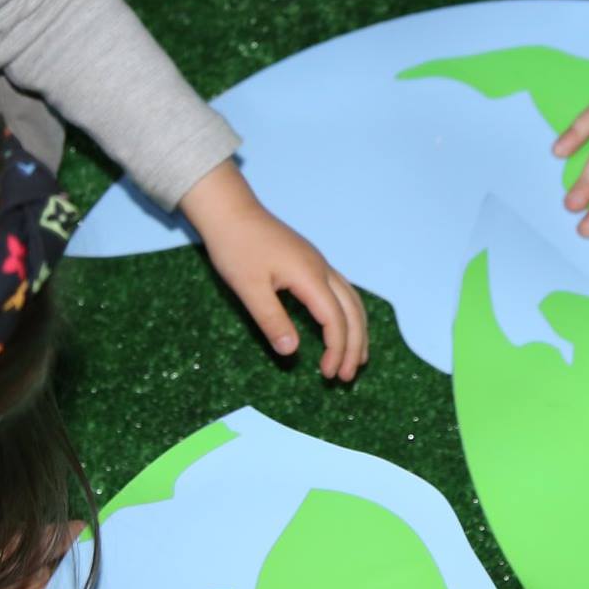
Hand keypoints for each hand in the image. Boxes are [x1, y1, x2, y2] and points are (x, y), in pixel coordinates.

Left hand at [181, 163, 367, 380]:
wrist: (230, 211)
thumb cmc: (236, 248)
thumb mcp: (249, 288)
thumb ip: (272, 320)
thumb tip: (292, 352)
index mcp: (309, 276)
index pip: (335, 320)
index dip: (337, 349)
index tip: (329, 374)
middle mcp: (322, 269)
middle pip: (352, 311)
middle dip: (354, 346)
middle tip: (347, 377)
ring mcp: (319, 263)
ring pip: (352, 300)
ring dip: (358, 330)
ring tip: (357, 357)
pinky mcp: (311, 261)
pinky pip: (342, 291)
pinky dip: (349, 314)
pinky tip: (343, 325)